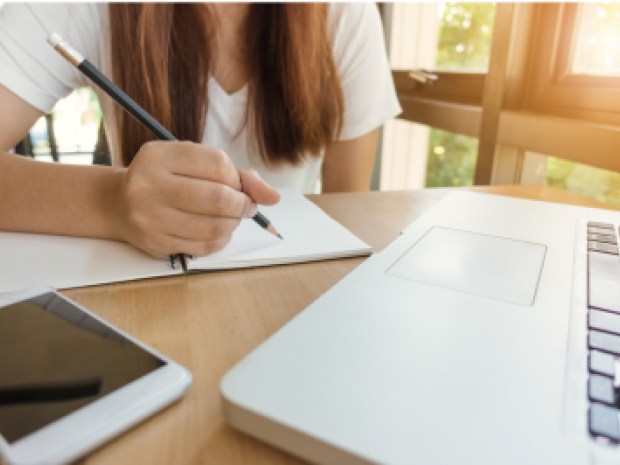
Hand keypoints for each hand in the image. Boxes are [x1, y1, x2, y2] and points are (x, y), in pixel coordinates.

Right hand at [115, 141, 279, 258]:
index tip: (237, 184)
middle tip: (245, 206)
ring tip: (230, 217)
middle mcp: (149, 185)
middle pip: (218, 198)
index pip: (217, 164)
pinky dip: (220, 238)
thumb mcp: (192, 162)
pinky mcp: (155, 243)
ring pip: (214, 226)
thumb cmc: (166, 179)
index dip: (236, 177)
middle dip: (242, 204)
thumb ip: (236, 174)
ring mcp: (149, 217)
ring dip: (233, 223)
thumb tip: (272, 197)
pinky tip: (216, 230)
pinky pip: (203, 246)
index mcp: (159, 156)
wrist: (120, 204)